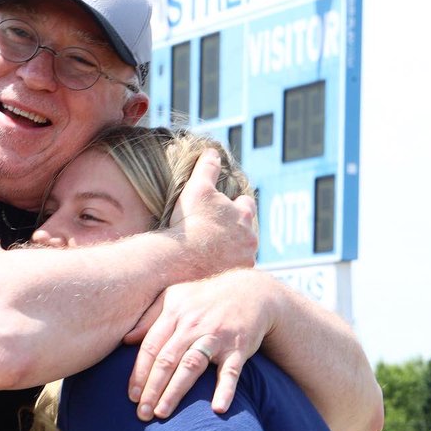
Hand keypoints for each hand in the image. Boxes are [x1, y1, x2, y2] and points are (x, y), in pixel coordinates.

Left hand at [125, 269, 273, 420]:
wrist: (251, 291)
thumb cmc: (205, 299)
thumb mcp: (175, 298)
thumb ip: (150, 318)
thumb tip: (126, 340)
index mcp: (174, 313)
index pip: (151, 347)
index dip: (140, 373)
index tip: (132, 396)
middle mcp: (193, 325)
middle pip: (167, 360)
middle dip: (152, 388)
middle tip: (142, 413)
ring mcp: (216, 336)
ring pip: (192, 365)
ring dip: (176, 391)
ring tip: (162, 413)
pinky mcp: (239, 347)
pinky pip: (231, 371)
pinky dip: (225, 389)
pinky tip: (218, 409)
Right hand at [168, 150, 256, 278]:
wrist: (180, 260)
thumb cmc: (189, 222)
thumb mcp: (197, 188)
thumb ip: (207, 168)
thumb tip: (213, 151)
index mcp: (244, 215)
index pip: (246, 205)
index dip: (234, 205)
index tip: (220, 210)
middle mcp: (250, 239)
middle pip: (246, 232)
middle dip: (234, 231)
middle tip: (215, 233)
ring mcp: (245, 261)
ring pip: (241, 253)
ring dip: (230, 251)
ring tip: (210, 252)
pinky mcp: (234, 279)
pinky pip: (232, 272)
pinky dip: (224, 268)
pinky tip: (210, 267)